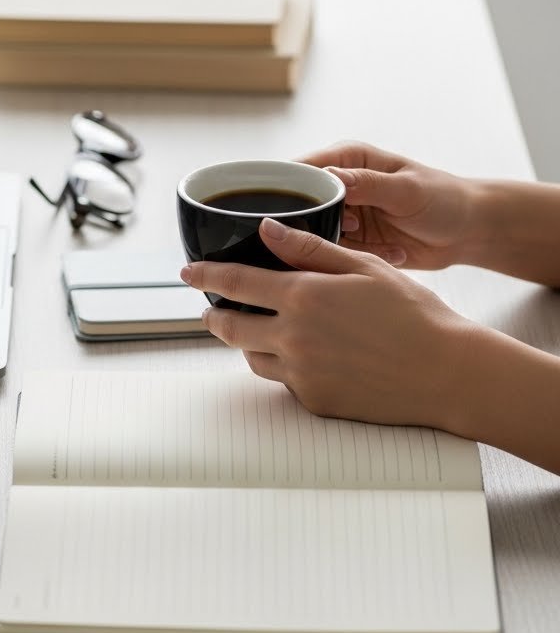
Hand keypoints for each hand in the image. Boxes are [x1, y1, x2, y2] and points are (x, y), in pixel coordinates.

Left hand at [182, 219, 470, 427]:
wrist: (446, 371)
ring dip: (248, 341)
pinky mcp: (314, 401)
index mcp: (303, 297)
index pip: (236, 282)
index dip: (206, 275)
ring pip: (252, 357)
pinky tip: (304, 355)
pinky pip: (283, 381)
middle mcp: (294, 338)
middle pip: (230, 326)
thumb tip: (267, 230)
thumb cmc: (413, 314)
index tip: (187, 271)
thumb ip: (310, 250)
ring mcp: (302, 374)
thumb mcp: (363, 267)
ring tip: (260, 328)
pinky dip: (283, 365)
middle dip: (214, 314)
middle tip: (210, 308)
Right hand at [303, 141, 474, 269]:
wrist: (468, 231)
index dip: (289, 190)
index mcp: (348, 158)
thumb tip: (331, 177)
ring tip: (385, 242)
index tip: (299, 212)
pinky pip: (340, 254)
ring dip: (349, 245)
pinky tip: (398, 251)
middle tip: (358, 228)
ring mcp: (346, 214)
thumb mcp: (407, 190)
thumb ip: (368, 184)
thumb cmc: (444, 198)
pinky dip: (366, 257)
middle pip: (302, 206)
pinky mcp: (354, 241)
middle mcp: (340, 185)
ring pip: (318, 235)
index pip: (300, 169)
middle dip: (322, 224)